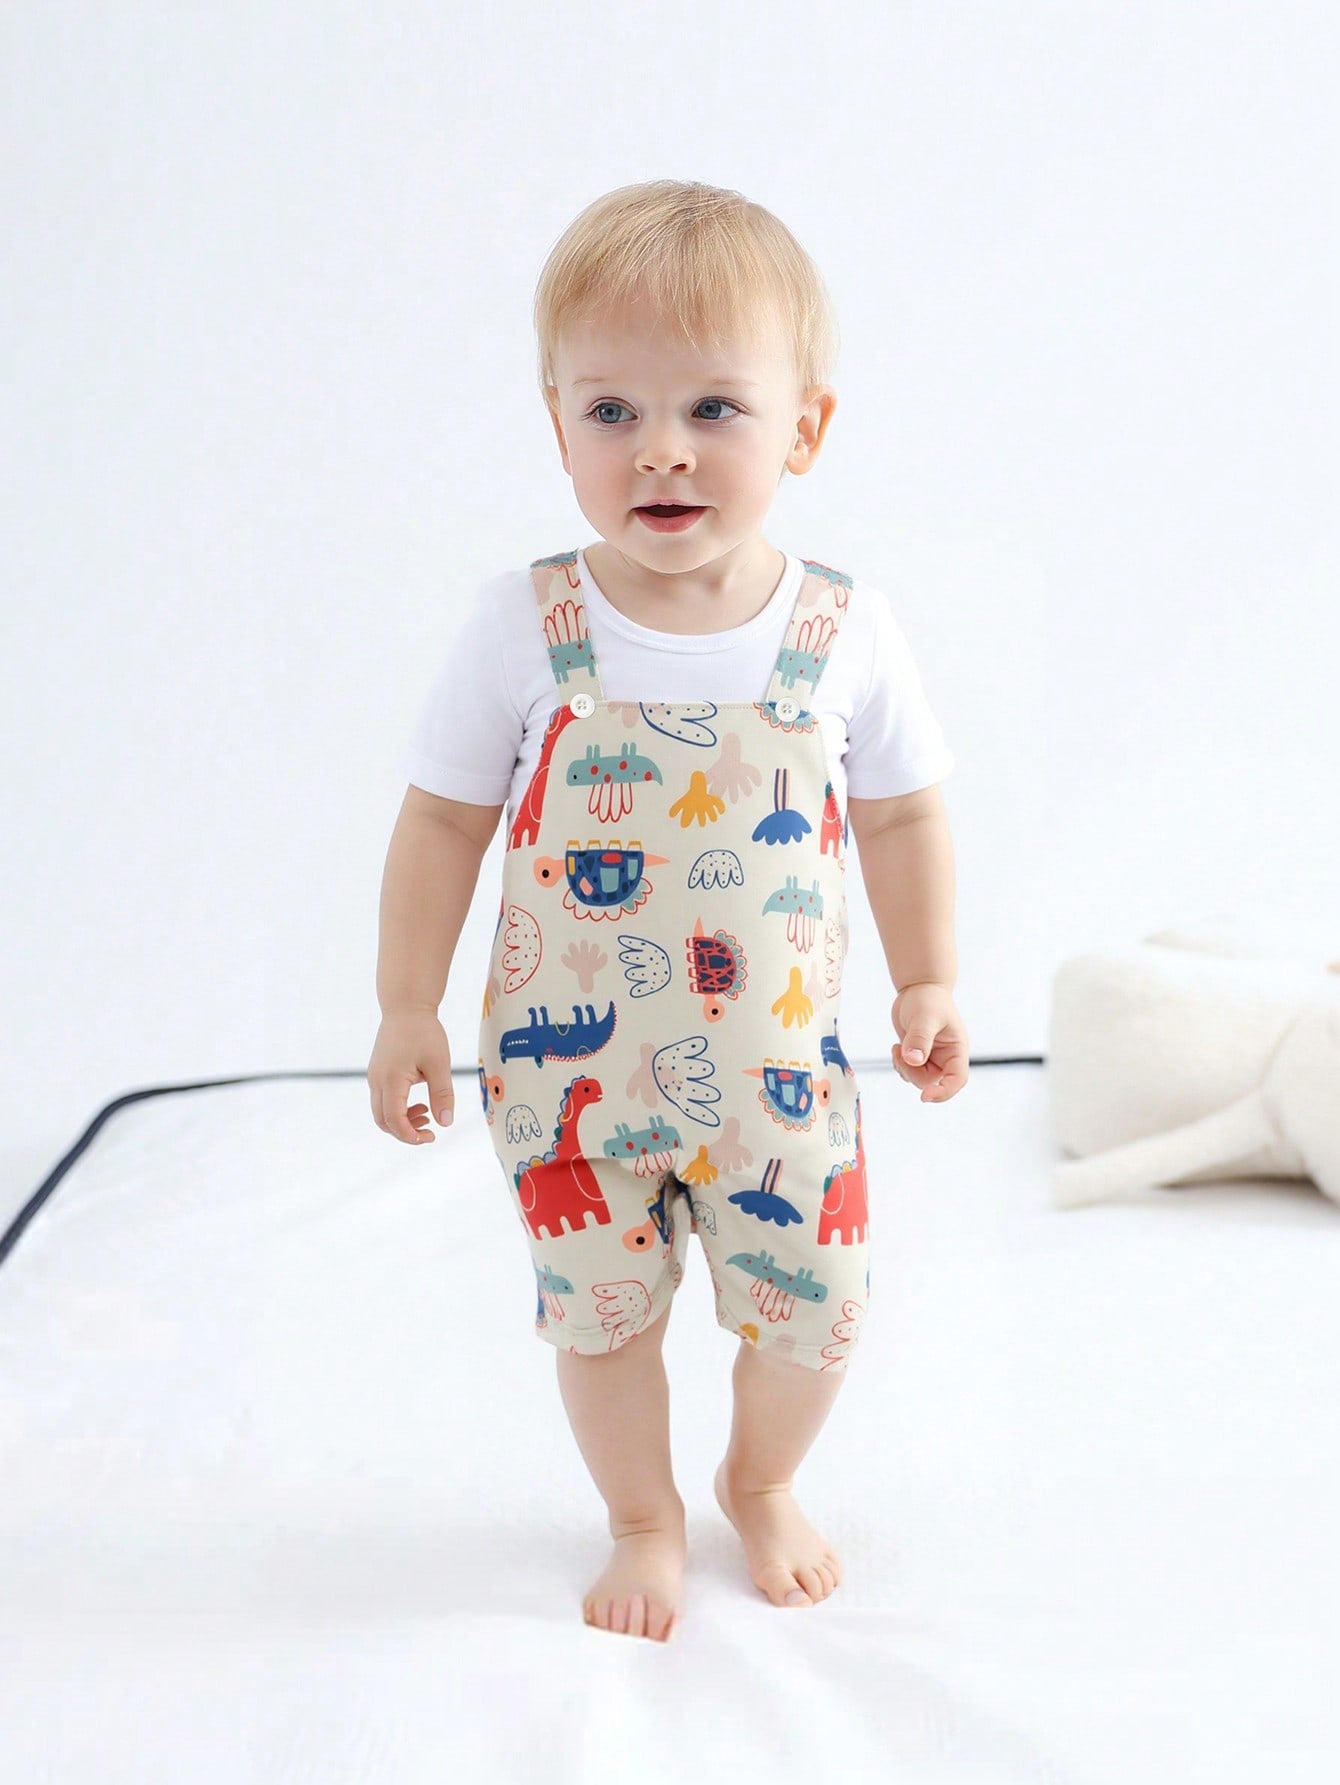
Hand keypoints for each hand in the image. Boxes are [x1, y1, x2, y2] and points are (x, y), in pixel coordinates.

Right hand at [367, 1009, 455, 1143]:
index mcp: (391, 1080)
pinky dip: (398, 1109)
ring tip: (427, 1113)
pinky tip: (418, 1102)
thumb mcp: (439, 1063)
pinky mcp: (378, 1073)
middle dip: (405, 1132)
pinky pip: (383, 1100)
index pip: (394, 1120)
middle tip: (429, 1131)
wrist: (406, 1007)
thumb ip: (442, 1094)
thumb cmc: (423, 1032)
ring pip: (381, 1112)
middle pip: (383, 1121)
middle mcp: (377, 1081)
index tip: (431, 1136)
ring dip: (402, 1121)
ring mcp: (375, 1077)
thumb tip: (445, 1122)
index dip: (411, 1135)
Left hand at [891, 982, 968, 1102]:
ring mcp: (932, 1058)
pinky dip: (900, 1065)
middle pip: (932, 1082)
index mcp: (957, 1050)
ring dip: (904, 1069)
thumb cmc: (928, 999)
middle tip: (900, 1053)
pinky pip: (910, 1072)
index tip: (925, 1096)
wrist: (919, 988)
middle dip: (912, 1073)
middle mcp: (946, 1057)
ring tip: (897, 1049)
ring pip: (918, 1079)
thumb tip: (913, 1061)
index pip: (957, 1079)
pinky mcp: (919, 1056)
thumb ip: (920, 1039)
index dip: (944, 1091)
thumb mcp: (925, 1017)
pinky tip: (896, 1048)